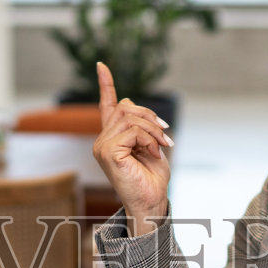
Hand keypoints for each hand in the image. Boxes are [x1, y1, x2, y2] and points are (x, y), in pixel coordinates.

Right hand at [90, 61, 171, 235]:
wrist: (151, 202)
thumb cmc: (152, 178)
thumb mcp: (150, 145)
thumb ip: (142, 127)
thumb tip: (141, 112)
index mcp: (112, 137)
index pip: (107, 106)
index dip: (105, 84)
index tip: (101, 65)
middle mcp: (102, 140)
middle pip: (127, 108)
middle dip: (151, 118)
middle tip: (166, 138)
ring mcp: (102, 146)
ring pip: (131, 118)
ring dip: (153, 130)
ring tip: (162, 147)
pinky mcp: (108, 152)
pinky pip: (133, 131)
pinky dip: (149, 139)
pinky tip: (152, 153)